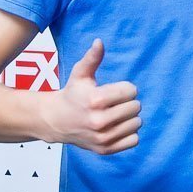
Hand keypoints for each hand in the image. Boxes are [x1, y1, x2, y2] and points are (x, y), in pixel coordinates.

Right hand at [38, 39, 141, 153]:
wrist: (56, 121)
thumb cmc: (72, 94)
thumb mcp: (80, 74)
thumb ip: (92, 58)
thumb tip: (99, 42)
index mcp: (96, 100)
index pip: (131, 91)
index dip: (125, 88)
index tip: (112, 91)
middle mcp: (99, 121)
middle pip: (136, 107)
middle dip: (128, 102)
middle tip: (113, 103)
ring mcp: (103, 138)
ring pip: (137, 123)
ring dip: (129, 118)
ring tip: (115, 115)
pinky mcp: (106, 149)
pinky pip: (134, 140)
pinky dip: (129, 133)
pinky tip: (116, 127)